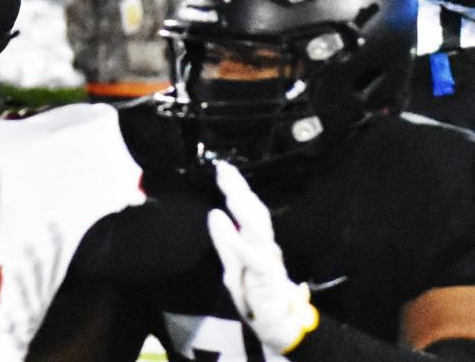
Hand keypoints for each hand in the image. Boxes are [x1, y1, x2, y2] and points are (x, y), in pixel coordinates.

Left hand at [207, 161, 318, 354]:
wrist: (279, 326)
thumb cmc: (256, 294)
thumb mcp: (233, 265)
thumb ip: (224, 241)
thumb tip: (214, 213)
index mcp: (256, 242)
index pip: (246, 209)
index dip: (236, 188)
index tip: (222, 168)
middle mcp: (264, 246)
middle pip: (254, 212)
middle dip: (239, 190)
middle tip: (224, 169)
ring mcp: (267, 260)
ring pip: (258, 230)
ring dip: (243, 209)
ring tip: (230, 191)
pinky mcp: (267, 278)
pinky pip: (255, 259)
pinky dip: (242, 245)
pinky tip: (231, 231)